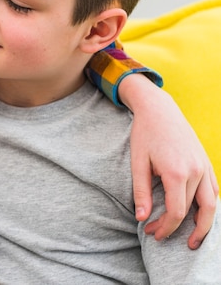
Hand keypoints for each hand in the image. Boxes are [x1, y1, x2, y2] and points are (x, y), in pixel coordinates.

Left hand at [121, 74, 218, 248]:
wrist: (160, 110)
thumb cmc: (144, 135)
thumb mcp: (137, 162)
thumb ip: (140, 192)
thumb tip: (141, 218)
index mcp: (177, 173)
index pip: (176, 212)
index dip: (165, 227)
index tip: (152, 234)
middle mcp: (196, 172)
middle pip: (193, 211)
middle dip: (177, 228)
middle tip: (161, 237)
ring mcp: (205, 167)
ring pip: (212, 205)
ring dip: (203, 225)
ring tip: (194, 240)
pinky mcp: (207, 163)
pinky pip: (214, 191)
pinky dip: (209, 207)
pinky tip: (199, 216)